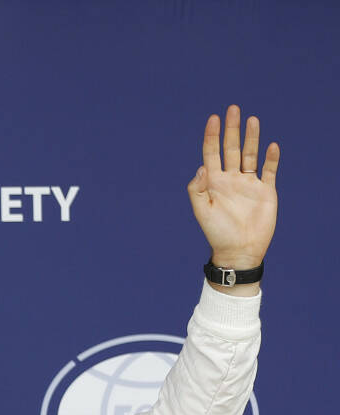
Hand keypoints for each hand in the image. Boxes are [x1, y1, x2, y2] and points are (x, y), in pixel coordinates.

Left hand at [187, 105, 279, 284]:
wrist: (239, 250)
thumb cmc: (217, 233)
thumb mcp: (202, 211)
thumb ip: (198, 189)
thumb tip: (202, 166)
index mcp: (214, 183)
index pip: (212, 153)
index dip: (212, 136)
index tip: (213, 118)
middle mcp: (231, 179)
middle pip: (231, 148)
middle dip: (231, 129)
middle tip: (233, 109)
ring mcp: (249, 184)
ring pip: (250, 155)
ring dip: (251, 138)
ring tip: (252, 119)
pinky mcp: (265, 191)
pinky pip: (269, 170)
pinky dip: (271, 158)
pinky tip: (272, 146)